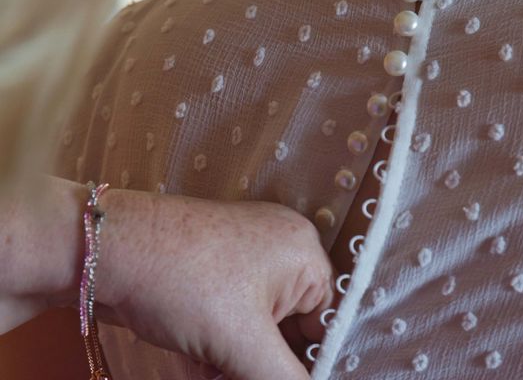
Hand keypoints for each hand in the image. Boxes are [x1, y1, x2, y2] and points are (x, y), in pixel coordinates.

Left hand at [91, 189, 334, 379]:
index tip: (276, 378)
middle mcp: (280, 248)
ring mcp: (245, 256)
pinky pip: (235, 316)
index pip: (326, 324)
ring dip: (240, 362)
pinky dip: (223, 347)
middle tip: (234, 377)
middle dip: (264, 365)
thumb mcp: (242, 342)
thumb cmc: (185, 284)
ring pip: (259, 327)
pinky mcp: (215, 268)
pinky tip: (202, 366)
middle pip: (289, 328)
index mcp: (303, 253)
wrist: (105, 251)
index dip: (307, 363)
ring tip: (212, 372)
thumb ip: (284, 379)